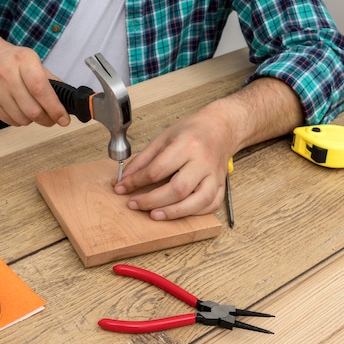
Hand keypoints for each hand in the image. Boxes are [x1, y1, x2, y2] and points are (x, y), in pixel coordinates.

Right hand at [0, 2, 69, 127]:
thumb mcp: (31, 60)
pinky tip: (17, 109)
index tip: (64, 119)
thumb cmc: (5, 55)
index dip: (56, 109)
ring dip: (32, 120)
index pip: (43, 90)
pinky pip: (8, 121)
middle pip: (33, 110)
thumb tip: (66, 97)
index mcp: (22, 62)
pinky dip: (17, 120)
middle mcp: (7, 76)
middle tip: (52, 118)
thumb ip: (49, 78)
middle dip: (46, 118)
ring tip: (34, 112)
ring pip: (21, 119)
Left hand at [113, 77, 302, 220]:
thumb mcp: (163, 138)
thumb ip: (143, 159)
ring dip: (173, 212)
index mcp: (187, 145)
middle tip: (133, 204)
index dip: (136, 182)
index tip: (122, 188)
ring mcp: (214, 176)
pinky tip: (177, 212)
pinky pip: (210, 205)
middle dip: (152, 200)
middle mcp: (203, 162)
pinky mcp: (222, 186)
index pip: (157, 169)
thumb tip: (124, 178)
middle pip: (177, 189)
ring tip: (154, 215)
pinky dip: (193, 213)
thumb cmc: (192, 132)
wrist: (221, 128)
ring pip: (196, 202)